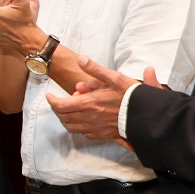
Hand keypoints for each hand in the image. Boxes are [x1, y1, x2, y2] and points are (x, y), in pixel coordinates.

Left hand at [47, 59, 161, 145]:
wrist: (145, 115)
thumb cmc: (130, 96)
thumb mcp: (113, 77)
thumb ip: (95, 69)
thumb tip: (80, 59)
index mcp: (88, 104)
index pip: (61, 105)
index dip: (52, 101)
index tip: (50, 96)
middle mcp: (88, 118)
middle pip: (63, 117)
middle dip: (57, 109)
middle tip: (57, 102)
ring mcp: (94, 128)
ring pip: (71, 127)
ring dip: (65, 119)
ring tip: (68, 110)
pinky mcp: (102, 134)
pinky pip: (83, 133)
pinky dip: (77, 126)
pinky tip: (81, 119)